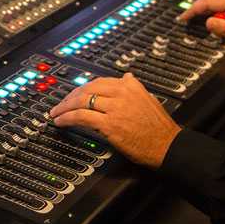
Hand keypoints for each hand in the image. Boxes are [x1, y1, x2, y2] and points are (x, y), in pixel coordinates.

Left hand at [49, 73, 179, 168]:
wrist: (168, 146)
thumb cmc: (159, 128)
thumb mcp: (149, 99)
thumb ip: (134, 87)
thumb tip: (126, 77)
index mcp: (130, 86)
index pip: (98, 82)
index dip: (81, 89)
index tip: (73, 95)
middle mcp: (121, 93)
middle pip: (86, 89)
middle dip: (69, 97)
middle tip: (60, 104)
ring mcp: (115, 108)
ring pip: (81, 101)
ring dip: (64, 107)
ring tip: (56, 113)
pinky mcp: (109, 124)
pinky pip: (81, 117)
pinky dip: (67, 118)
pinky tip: (61, 122)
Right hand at [177, 0, 224, 48]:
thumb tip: (208, 23)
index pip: (209, 2)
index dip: (194, 9)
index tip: (184, 17)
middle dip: (196, 7)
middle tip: (185, 17)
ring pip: (215, 0)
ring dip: (203, 8)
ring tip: (194, 17)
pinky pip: (222, 4)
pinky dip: (212, 9)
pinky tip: (211, 18)